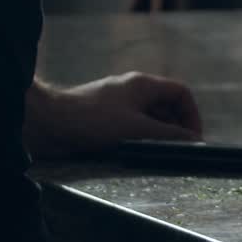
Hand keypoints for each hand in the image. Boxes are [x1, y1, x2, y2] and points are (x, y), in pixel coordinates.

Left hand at [24, 72, 202, 159]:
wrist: (48, 122)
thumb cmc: (92, 120)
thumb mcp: (136, 129)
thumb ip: (167, 134)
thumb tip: (194, 140)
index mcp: (143, 85)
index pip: (181, 93)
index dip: (192, 115)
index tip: (193, 138)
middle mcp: (133, 91)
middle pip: (166, 107)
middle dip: (175, 129)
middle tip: (177, 152)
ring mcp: (118, 105)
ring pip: (149, 120)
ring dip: (156, 137)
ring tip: (157, 156)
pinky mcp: (105, 120)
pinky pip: (131, 128)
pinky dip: (139, 140)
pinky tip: (136, 156)